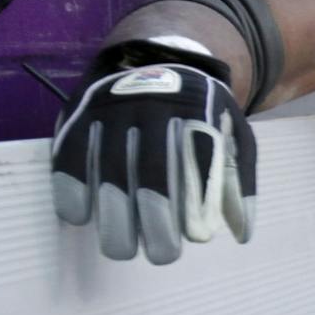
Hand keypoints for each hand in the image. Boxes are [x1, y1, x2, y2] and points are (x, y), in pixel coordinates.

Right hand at [51, 39, 255, 264]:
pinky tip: (78, 217)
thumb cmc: (198, 109)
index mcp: (196, 111)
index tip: (198, 237)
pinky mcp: (79, 114)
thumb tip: (243, 232)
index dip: (198, 201)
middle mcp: (153, 108)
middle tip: (162, 255)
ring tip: (120, 250)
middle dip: (156, 218)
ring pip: (110, 166)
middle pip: (153, 168)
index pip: (198, 159)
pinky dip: (71, 187)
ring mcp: (112, 109)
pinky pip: (70, 153)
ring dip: (113, 214)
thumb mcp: (231, 130)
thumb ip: (237, 177)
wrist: (151, 58)